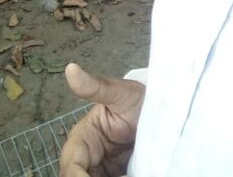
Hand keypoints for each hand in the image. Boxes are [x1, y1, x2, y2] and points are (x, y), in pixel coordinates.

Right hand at [59, 62, 145, 176]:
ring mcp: (101, 171)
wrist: (161, 110)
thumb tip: (71, 68)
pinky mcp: (114, 176)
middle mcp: (87, 160)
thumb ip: (96, 86)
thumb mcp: (120, 92)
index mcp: (81, 140)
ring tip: (128, 173)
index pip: (71, 166)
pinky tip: (130, 174)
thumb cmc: (136, 98)